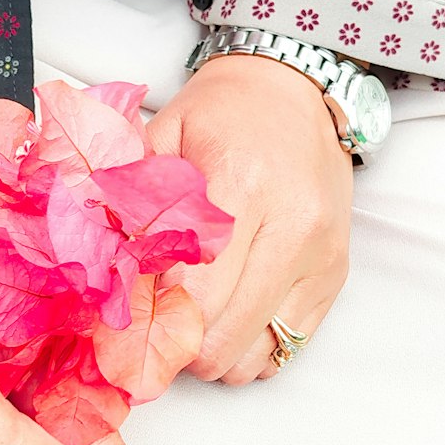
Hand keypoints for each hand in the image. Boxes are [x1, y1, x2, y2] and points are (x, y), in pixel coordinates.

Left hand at [144, 53, 353, 384]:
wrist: (292, 90)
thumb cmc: (221, 113)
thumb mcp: (163, 137)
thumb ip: (132, 200)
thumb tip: (108, 270)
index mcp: (242, 187)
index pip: (198, 291)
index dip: (156, 315)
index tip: (131, 312)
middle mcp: (293, 227)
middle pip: (227, 333)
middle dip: (182, 344)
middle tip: (154, 326)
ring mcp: (321, 256)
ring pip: (260, 353)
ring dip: (217, 353)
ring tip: (192, 321)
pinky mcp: (336, 274)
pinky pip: (289, 345)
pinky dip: (252, 347)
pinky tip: (228, 318)